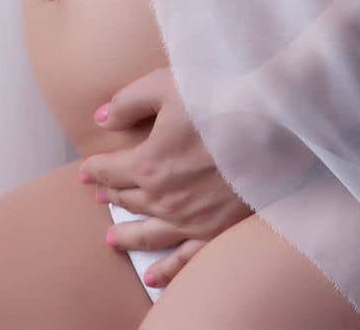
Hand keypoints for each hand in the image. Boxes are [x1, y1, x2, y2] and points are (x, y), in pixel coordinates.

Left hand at [77, 66, 319, 290]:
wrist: (276, 122)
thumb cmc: (220, 96)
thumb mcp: (166, 85)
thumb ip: (128, 103)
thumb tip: (100, 119)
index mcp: (148, 165)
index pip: (111, 169)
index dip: (94, 168)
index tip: (84, 170)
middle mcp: (166, 200)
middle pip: (129, 199)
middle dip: (111, 195)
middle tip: (99, 195)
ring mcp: (192, 220)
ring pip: (149, 232)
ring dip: (128, 234)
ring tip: (112, 239)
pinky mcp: (218, 231)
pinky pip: (185, 259)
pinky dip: (166, 270)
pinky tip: (152, 276)